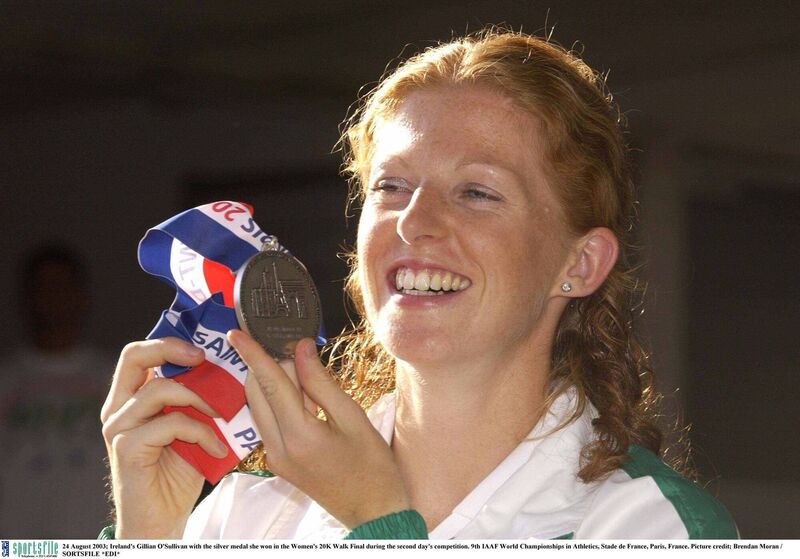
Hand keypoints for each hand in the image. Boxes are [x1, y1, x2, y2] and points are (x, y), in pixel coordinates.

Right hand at [100, 338, 228, 538]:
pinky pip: (171, 423)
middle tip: (203, 358)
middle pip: (134, 356)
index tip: (203, 345)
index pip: (139, 353)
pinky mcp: (127, 448)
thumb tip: (235, 371)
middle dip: (171, 349)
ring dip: (199, 398)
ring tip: (223, 415)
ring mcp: (118, 427)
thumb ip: (200, 399)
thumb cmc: (180, 472)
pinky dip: (202, 432)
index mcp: (131, 398)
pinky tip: (218, 449)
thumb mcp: (194, 426)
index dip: (169, 341)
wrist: (163, 519)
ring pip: (159, 390)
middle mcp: (118, 408)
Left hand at [228, 330, 410, 528]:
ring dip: (272, 384)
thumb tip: (301, 349)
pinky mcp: (278, 462)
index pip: (269, 385)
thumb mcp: (353, 419)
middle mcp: (278, 449)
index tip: (236, 333)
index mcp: (299, 437)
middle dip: (267, 366)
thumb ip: (321, 383)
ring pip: (259, 408)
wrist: (373, 513)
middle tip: (295, 350)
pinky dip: (278, 402)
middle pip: (256, 394)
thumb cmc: (373, 467)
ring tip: (305, 374)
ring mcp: (275, 458)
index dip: (253, 355)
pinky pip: (268, 422)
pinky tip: (305, 397)